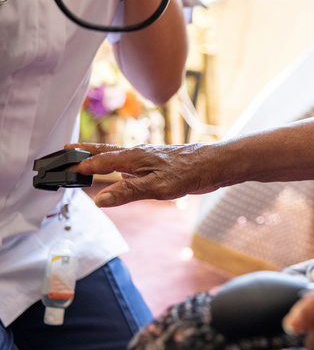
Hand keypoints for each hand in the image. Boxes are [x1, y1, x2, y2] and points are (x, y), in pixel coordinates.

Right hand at [67, 142, 222, 206]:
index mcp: (134, 157)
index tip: (64, 167)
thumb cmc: (188, 173)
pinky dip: (120, 165)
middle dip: (86, 151)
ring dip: (101, 157)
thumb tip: (100, 200)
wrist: (214, 165)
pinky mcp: (158, 164)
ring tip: (88, 159)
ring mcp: (149, 158)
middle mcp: (139, 154)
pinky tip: (123, 172)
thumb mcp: (156, 187)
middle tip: (66, 149)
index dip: (82, 165)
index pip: (101, 161)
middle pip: (106, 152)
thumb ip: (128, 193)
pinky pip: (132, 163)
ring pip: (119, 156)